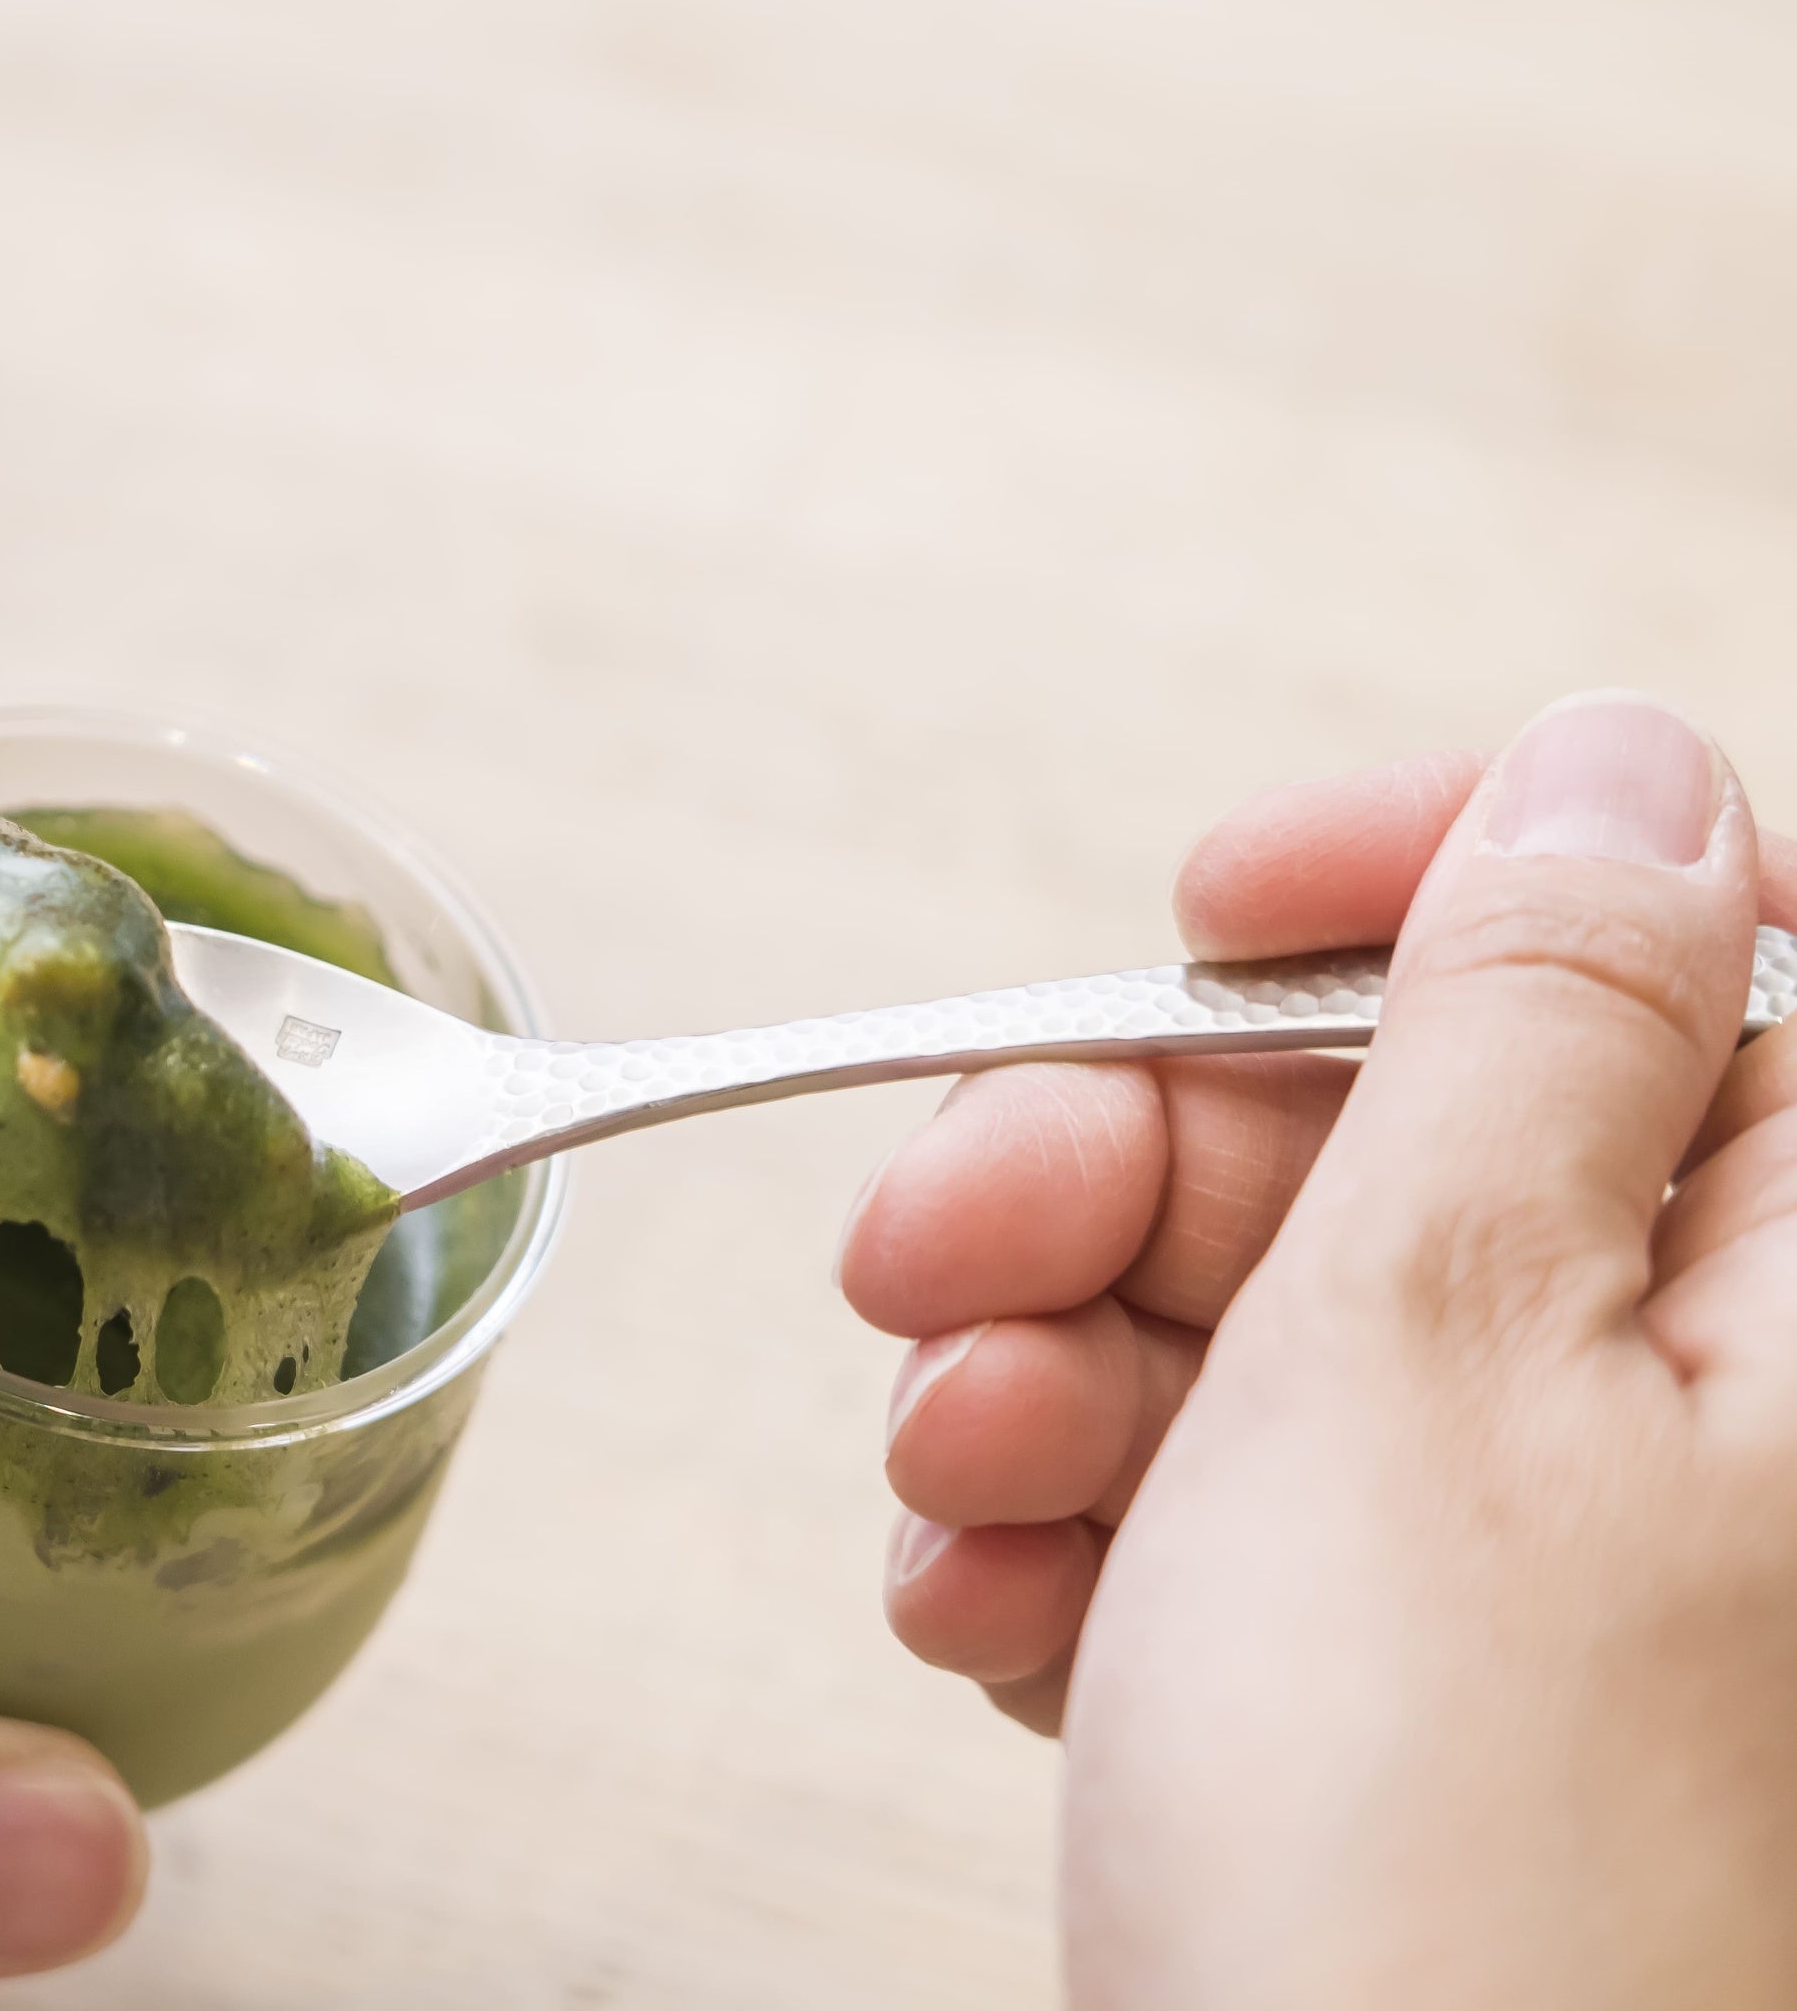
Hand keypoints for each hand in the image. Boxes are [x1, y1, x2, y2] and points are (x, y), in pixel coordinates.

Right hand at [840, 696, 1796, 2005]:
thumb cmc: (1439, 1870)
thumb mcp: (1434, 1356)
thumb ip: (1525, 1022)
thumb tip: (1620, 762)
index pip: (1683, 926)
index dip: (1428, 872)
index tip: (1201, 897)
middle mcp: (1750, 1418)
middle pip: (1422, 1134)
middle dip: (1124, 1174)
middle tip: (919, 1256)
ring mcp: (1598, 1573)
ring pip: (1293, 1328)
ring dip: (1058, 1372)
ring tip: (947, 1503)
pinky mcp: (1449, 1702)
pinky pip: (1257, 1517)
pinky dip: (1092, 1532)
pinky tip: (991, 1618)